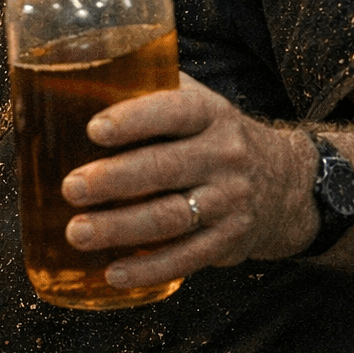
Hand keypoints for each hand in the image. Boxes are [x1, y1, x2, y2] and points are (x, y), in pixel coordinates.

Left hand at [59, 73, 317, 289]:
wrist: (285, 180)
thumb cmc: (210, 135)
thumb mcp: (193, 100)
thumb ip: (145, 90)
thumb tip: (68, 80)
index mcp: (209, 114)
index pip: (173, 112)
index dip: (133, 120)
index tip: (94, 129)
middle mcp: (223, 155)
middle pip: (165, 168)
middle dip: (114, 180)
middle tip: (71, 189)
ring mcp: (228, 201)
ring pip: (171, 217)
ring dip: (121, 228)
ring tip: (77, 233)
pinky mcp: (228, 240)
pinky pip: (187, 257)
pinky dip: (149, 268)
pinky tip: (113, 272)